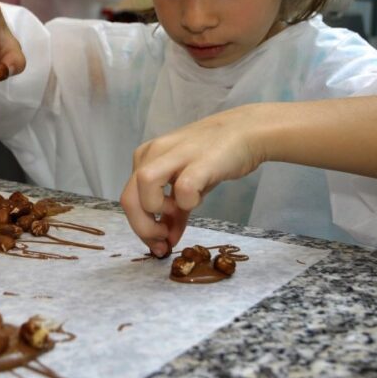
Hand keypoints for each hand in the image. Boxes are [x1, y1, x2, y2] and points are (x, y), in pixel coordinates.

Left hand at [119, 106, 267, 256]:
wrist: (247, 132)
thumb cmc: (215, 157)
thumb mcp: (187, 185)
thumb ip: (174, 213)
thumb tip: (167, 242)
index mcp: (146, 157)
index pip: (129, 199)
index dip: (141, 228)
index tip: (159, 246)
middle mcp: (154, 153)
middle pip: (129, 197)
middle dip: (143, 228)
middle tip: (164, 242)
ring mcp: (175, 154)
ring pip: (144, 184)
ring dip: (157, 210)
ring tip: (177, 212)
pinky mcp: (200, 161)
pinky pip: (182, 188)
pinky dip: (186, 202)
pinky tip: (197, 200)